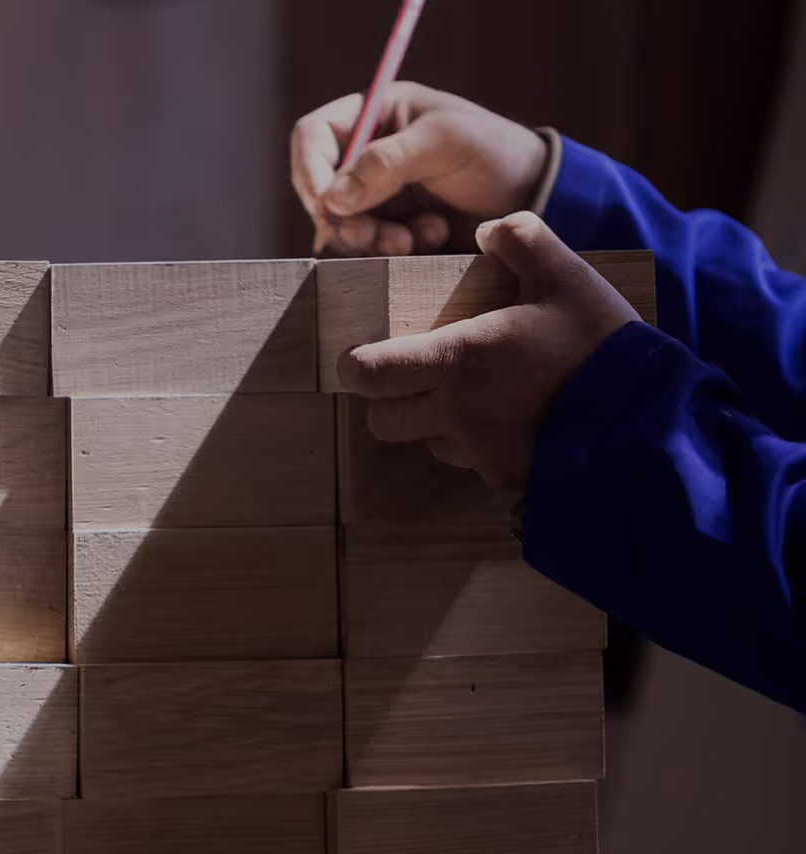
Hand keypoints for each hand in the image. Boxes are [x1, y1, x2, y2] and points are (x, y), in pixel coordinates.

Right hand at [291, 82, 549, 255]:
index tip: (326, 203)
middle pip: (321, 189)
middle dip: (346, 218)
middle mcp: (368, 154)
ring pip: (342, 225)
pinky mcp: (391, 227)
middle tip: (376, 235)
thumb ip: (387, 162)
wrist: (532, 199)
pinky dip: (391, 249)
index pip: (314, 137)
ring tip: (411, 240)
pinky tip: (429, 238)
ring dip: (371, 239)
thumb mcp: (443, 143)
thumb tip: (334, 198)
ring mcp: (377, 193)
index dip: (309, 169)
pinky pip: (367, 247)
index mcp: (376, 115)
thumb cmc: (494, 153)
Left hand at [337, 211, 640, 489]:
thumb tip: (488, 228)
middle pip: (381, 418)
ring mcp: (476, 450)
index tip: (365, 353)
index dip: (356, 365)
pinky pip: (467, 459)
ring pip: (424, 439)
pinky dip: (474, 440)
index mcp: (457, 360)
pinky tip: (510, 415)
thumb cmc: (600, 345)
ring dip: (433, 418)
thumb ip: (522, 241)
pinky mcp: (500, 475)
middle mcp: (454, 412)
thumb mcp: (566, 276)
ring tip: (475, 389)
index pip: (367, 374)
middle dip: (386, 397)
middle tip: (414, 371)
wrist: (647, 420)